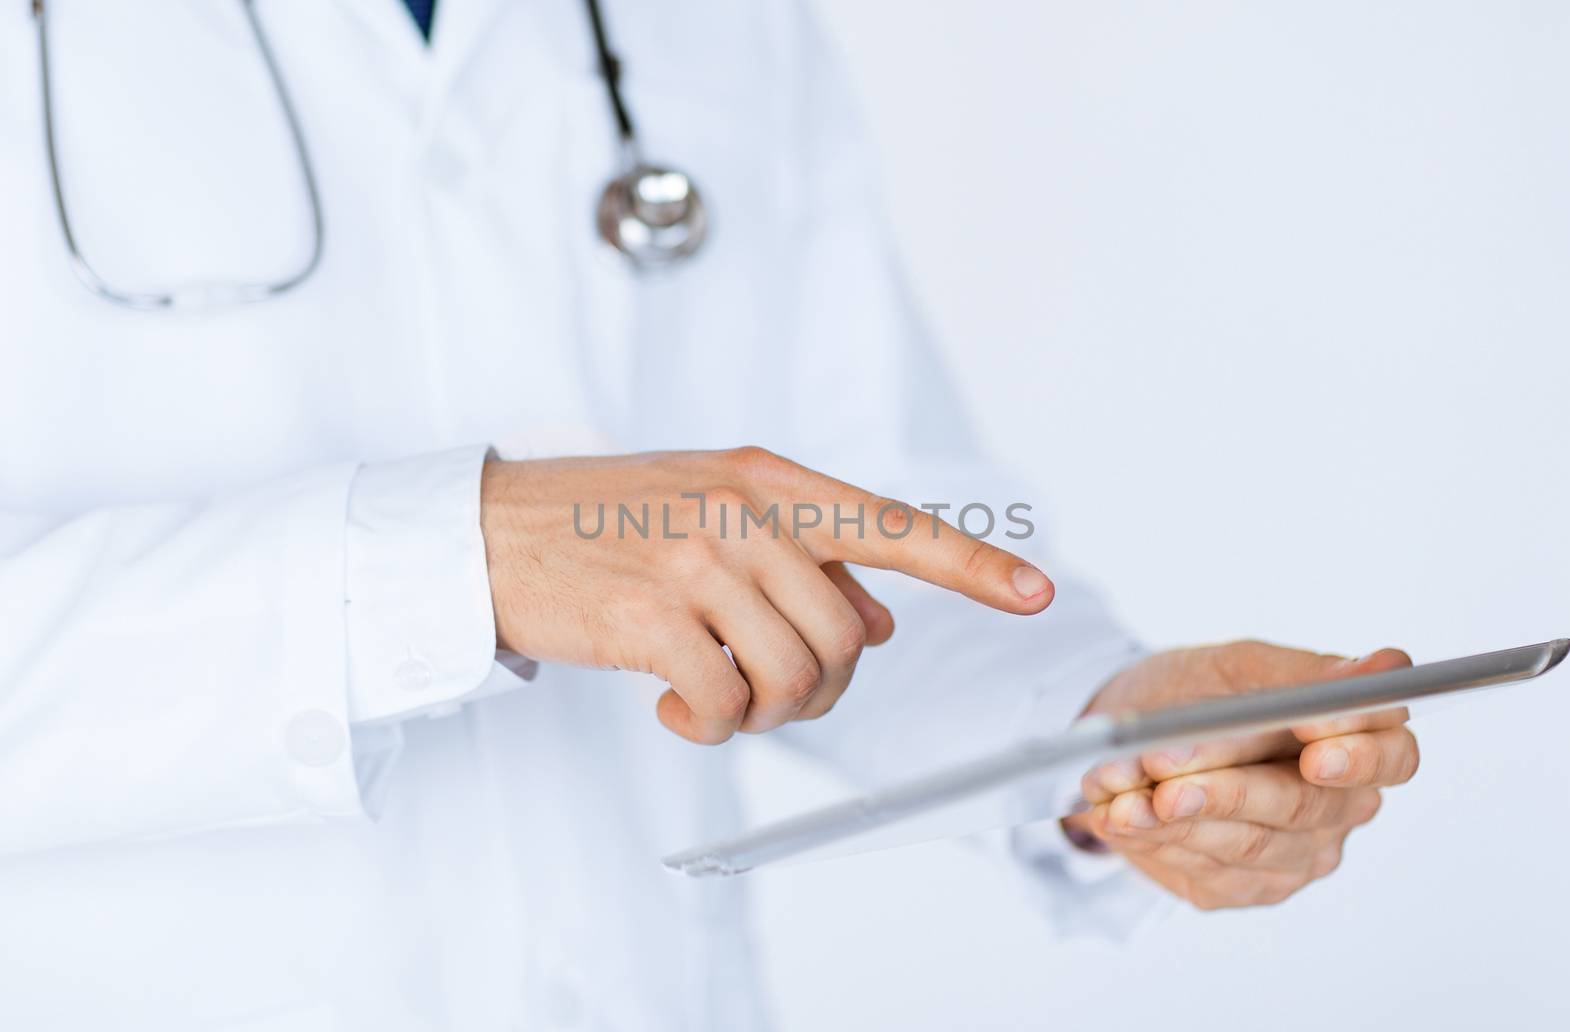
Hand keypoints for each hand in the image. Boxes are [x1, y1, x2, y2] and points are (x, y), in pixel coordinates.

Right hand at [481, 447, 1053, 742]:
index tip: (1037, 594)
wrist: (488, 529)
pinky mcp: (649, 618)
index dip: (971, 566)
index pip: (891, 527)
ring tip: (715, 696)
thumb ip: (802, 562)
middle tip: (766, 691)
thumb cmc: (607, 526)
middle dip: (821, 688)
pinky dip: (711, 725)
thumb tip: (883, 624)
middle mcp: (743, 512)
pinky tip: (675, 710)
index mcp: (768, 480)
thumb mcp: (712, 518)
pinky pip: (725, 702)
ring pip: (794, 674)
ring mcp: (696, 561)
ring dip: (763, 711)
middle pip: (846, 637)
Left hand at [1062, 642, 1419, 908]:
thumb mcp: (1240, 668)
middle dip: (1228, 788)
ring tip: (1118, 790)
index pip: (1392, 758)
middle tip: (1166, 770)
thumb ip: (1304, 675)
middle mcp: (1340, 809)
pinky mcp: (1244, 887)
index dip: (1359, 755)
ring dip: (1173, 816)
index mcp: (1360, 743)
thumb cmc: (1199, 692)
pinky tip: (1115, 813)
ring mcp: (1296, 856)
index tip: (1314, 747)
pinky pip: (1204, 869)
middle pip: (1303, 808)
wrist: (1133, 734)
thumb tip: (1384, 667)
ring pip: (1245, 843)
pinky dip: (1153, 838)